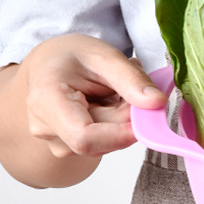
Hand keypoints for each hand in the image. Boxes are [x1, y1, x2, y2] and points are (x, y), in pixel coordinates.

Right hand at [20, 33, 165, 157]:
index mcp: (46, 100)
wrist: (50, 64)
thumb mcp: (104, 55)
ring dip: (121, 122)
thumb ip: (132, 79)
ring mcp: (55, 142)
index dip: (121, 134)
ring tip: (113, 93)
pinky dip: (115, 127)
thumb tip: (158, 103)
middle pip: (102, 140)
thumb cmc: (72, 56)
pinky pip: (103, 145)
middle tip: (131, 90)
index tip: (145, 115)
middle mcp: (45, 128)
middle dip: (126, 118)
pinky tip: (106, 105)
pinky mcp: (68, 148)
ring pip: (106, 144)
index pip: (84, 137)